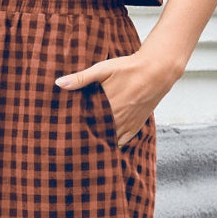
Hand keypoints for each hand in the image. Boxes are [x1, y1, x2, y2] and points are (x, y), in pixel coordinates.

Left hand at [55, 51, 171, 146]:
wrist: (157, 71)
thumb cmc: (129, 68)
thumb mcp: (103, 69)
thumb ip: (81, 78)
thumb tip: (59, 83)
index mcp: (106, 106)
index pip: (84, 124)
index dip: (73, 130)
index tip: (63, 133)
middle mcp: (117, 119)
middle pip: (96, 135)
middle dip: (83, 138)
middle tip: (69, 144)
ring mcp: (127, 124)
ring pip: (109, 140)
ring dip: (98, 143)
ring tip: (83, 149)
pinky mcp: (136, 126)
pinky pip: (122, 142)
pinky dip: (113, 145)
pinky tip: (105, 147)